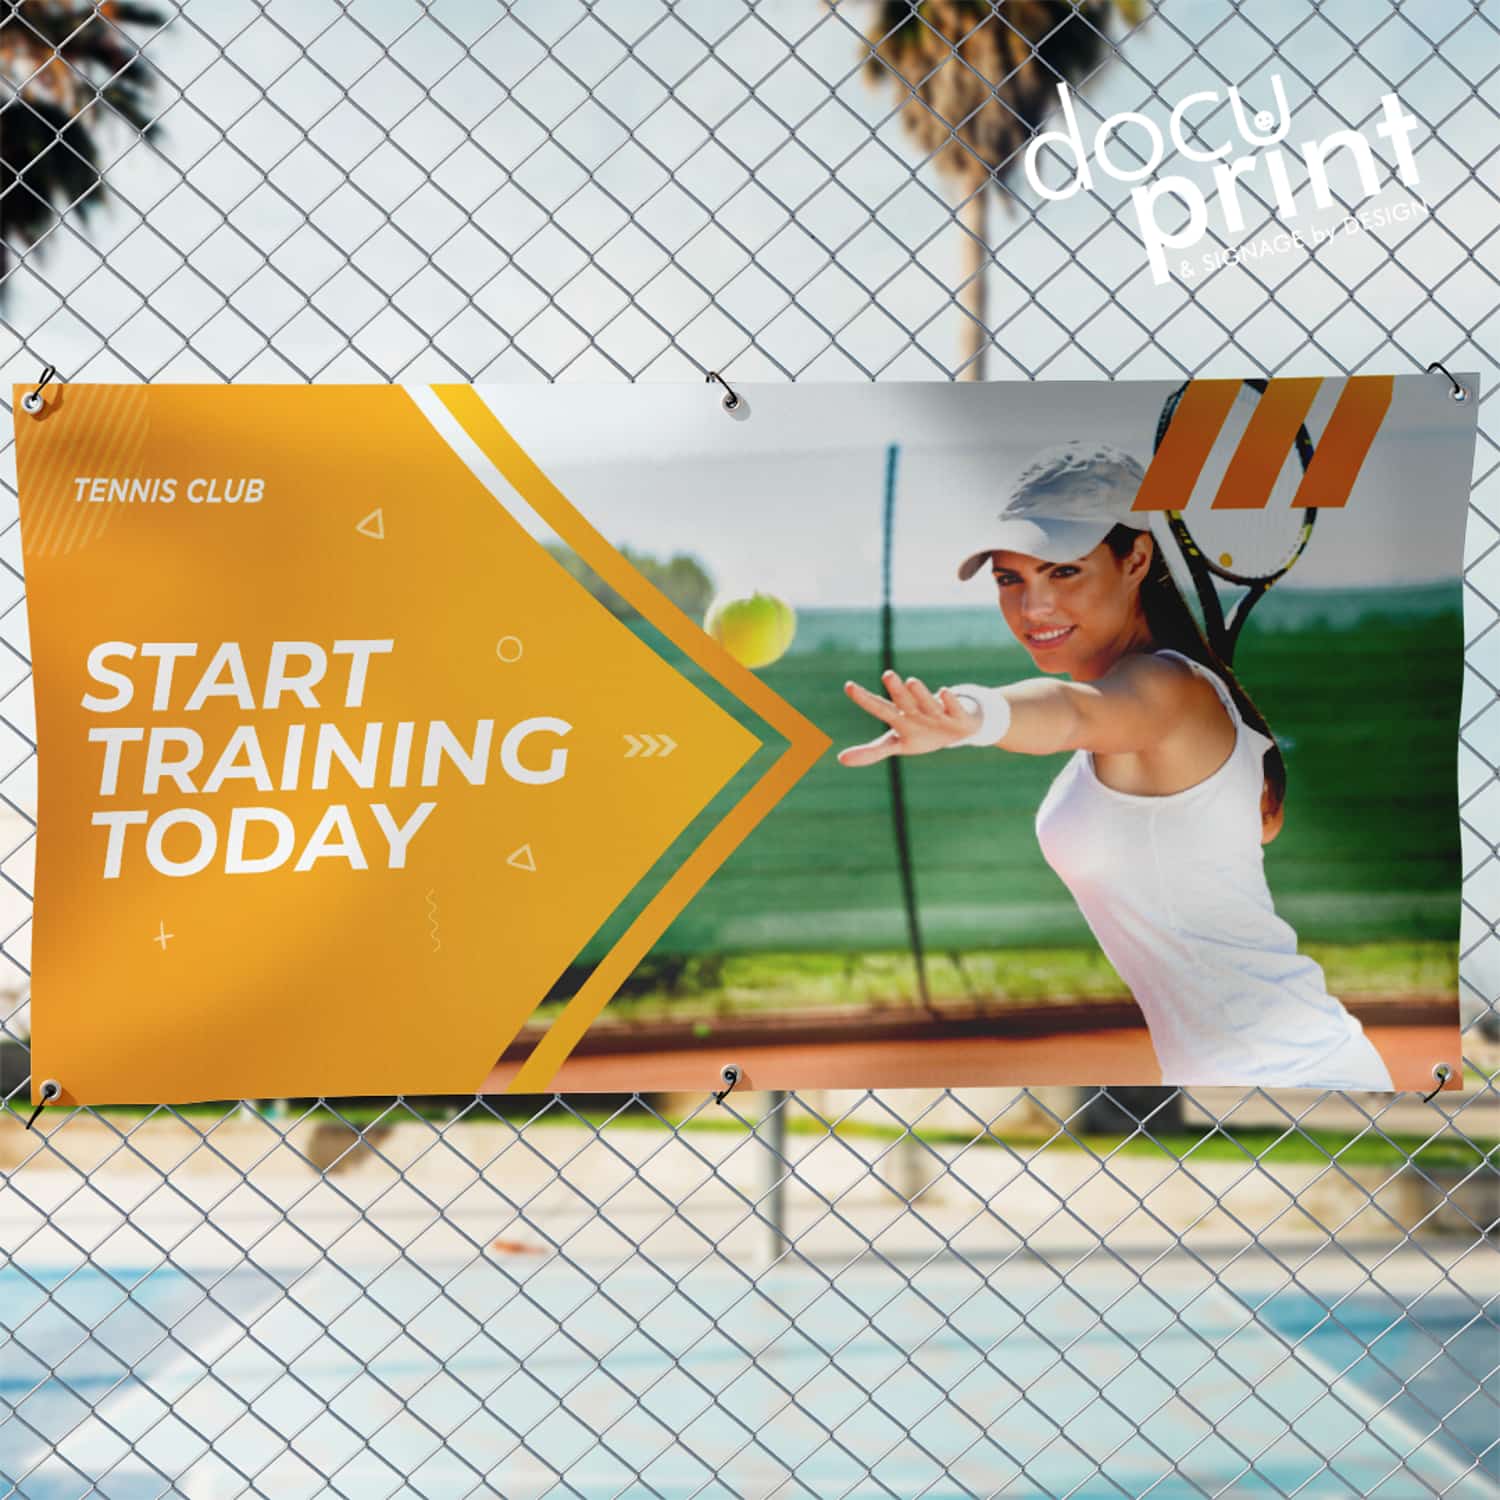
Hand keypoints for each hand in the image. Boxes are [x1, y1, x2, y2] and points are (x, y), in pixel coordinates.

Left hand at [837, 670, 982, 766]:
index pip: (878, 707)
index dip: (864, 699)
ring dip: (920, 694)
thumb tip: (840, 759)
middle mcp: (916, 711)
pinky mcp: (958, 718)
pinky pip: (953, 709)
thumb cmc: (920, 734)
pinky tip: (944, 692)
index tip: (848, 686)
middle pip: (904, 701)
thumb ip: (870, 752)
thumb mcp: (896, 744)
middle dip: (895, 690)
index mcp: (899, 717)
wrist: (957, 730)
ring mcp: (937, 713)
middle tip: (886, 675)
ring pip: (927, 703)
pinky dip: (949, 702)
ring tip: (911, 681)